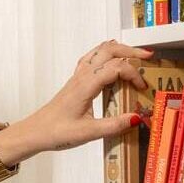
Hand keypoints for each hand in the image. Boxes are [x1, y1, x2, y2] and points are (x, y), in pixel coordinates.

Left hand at [0, 40, 153, 164]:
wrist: (35, 132)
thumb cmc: (57, 132)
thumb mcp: (89, 133)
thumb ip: (114, 125)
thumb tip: (137, 118)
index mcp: (86, 85)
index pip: (116, 67)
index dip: (134, 75)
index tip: (142, 89)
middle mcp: (82, 76)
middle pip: (109, 50)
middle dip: (131, 51)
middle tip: (148, 56)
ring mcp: (78, 76)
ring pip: (99, 50)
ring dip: (119, 50)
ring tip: (135, 56)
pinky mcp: (76, 81)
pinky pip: (92, 58)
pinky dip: (106, 55)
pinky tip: (112, 61)